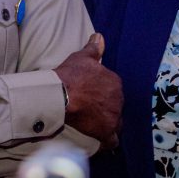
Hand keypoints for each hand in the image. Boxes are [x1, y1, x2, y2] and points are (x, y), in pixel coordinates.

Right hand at [53, 34, 122, 150]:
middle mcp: (118, 98)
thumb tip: (100, 36)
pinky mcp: (106, 131)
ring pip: (116, 122)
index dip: (103, 92)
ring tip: (95, 124)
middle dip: (106, 107)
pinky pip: (112, 140)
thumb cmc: (70, 74)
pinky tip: (101, 141)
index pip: (113, 89)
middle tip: (91, 109)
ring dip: (108, 123)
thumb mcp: (82, 57)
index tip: (92, 94)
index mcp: (115, 81)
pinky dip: (108, 141)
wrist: (60, 94)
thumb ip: (94, 48)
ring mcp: (113, 116)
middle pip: (115, 105)